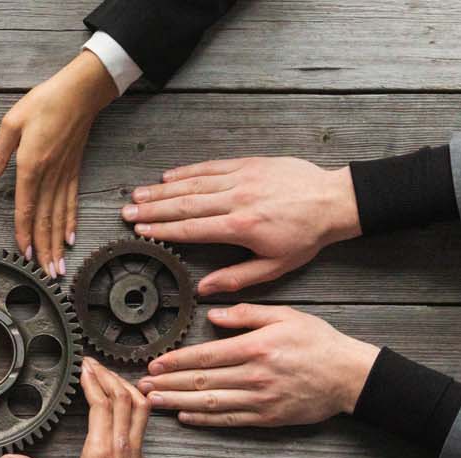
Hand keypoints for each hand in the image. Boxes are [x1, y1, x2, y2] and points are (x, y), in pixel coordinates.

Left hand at [0, 50, 117, 278]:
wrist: (79, 92)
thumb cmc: (45, 102)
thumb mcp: (12, 122)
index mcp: (32, 166)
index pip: (27, 208)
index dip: (25, 234)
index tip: (24, 254)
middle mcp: (51, 176)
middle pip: (46, 220)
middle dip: (46, 249)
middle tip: (48, 274)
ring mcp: (64, 175)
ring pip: (60, 217)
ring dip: (58, 243)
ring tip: (59, 266)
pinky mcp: (73, 171)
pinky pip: (71, 203)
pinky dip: (71, 222)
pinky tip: (71, 238)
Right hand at [0, 360, 180, 457]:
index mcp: (101, 452)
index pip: (101, 404)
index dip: (93, 381)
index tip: (83, 366)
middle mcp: (122, 447)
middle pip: (122, 397)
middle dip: (107, 375)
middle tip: (92, 363)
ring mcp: (135, 452)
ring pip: (139, 406)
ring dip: (125, 385)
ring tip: (109, 375)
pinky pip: (142, 421)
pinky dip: (135, 403)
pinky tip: (127, 401)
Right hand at [123, 157, 360, 294]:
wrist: (333, 201)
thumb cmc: (307, 236)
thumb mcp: (275, 267)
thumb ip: (237, 278)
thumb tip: (205, 290)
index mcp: (241, 227)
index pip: (192, 228)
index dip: (163, 230)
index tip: (141, 231)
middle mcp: (237, 199)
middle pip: (184, 204)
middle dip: (152, 209)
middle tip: (127, 212)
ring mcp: (242, 178)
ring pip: (194, 183)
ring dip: (163, 189)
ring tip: (139, 194)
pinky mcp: (249, 164)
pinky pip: (212, 167)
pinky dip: (188, 171)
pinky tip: (169, 176)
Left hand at [138, 304, 379, 426]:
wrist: (349, 376)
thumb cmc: (318, 342)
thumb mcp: (285, 315)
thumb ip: (246, 314)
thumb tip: (213, 315)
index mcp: (256, 347)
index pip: (206, 356)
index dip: (176, 361)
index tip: (155, 364)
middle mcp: (254, 375)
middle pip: (201, 381)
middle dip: (167, 384)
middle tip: (141, 386)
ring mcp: (260, 399)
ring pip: (210, 403)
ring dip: (178, 403)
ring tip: (154, 402)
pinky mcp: (268, 417)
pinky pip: (229, 420)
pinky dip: (205, 419)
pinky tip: (185, 416)